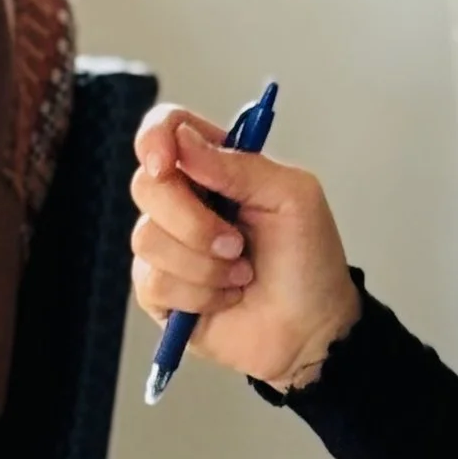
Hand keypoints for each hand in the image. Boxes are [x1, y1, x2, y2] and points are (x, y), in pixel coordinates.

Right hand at [129, 105, 361, 390]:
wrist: (311, 329)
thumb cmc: (310, 260)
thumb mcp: (294, 198)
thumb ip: (241, 165)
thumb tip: (182, 139)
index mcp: (217, 167)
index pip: (167, 129)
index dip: (155, 138)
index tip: (167, 164)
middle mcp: (186, 201)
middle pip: (146, 185)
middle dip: (193, 220)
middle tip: (237, 243)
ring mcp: (168, 245)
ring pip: (147, 239)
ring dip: (204, 264)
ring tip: (242, 274)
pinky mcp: (159, 290)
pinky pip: (153, 281)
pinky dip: (199, 293)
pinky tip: (226, 297)